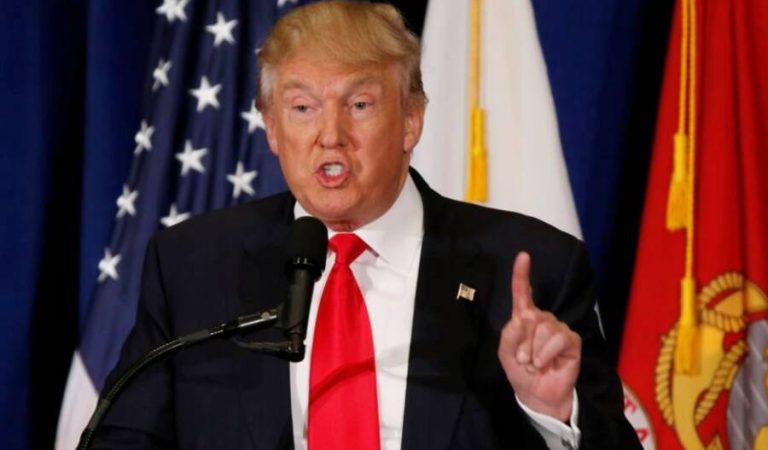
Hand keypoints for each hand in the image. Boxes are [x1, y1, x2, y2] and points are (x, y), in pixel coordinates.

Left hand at [497, 252, 580, 421]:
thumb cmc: (521, 372)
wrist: (538, 394)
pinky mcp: (571, 339)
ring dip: (534, 351)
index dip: (521, 274)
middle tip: (524, 359)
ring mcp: (558, 327)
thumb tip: (524, 317)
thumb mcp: (505, 354)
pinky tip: (546, 363)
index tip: (523, 255)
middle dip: (522, 342)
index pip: (523, 294)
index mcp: (524, 318)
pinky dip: (546, 353)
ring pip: (543, 328)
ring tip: (535, 363)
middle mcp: (542, 318)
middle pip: (530, 317)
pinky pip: (557, 339)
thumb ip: (509, 334)